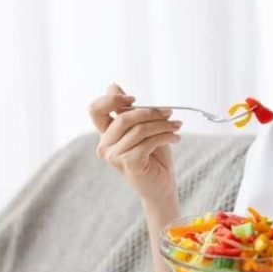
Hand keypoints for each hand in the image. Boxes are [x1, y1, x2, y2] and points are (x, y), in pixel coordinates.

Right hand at [89, 83, 181, 203]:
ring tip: (177, 127)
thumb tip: (113, 86)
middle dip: (150, 112)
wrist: (161, 186)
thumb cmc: (153, 156)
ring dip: (163, 125)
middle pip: (124, 118)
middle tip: (170, 113)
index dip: (111, 99)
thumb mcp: (142, 128)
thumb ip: (129, 111)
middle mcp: (105, 145)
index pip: (95, 109)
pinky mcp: (128, 164)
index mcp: (106, 134)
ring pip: (140, 130)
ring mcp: (114, 156)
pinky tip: (175, 138)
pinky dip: (166, 137)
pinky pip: (148, 142)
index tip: (133, 98)